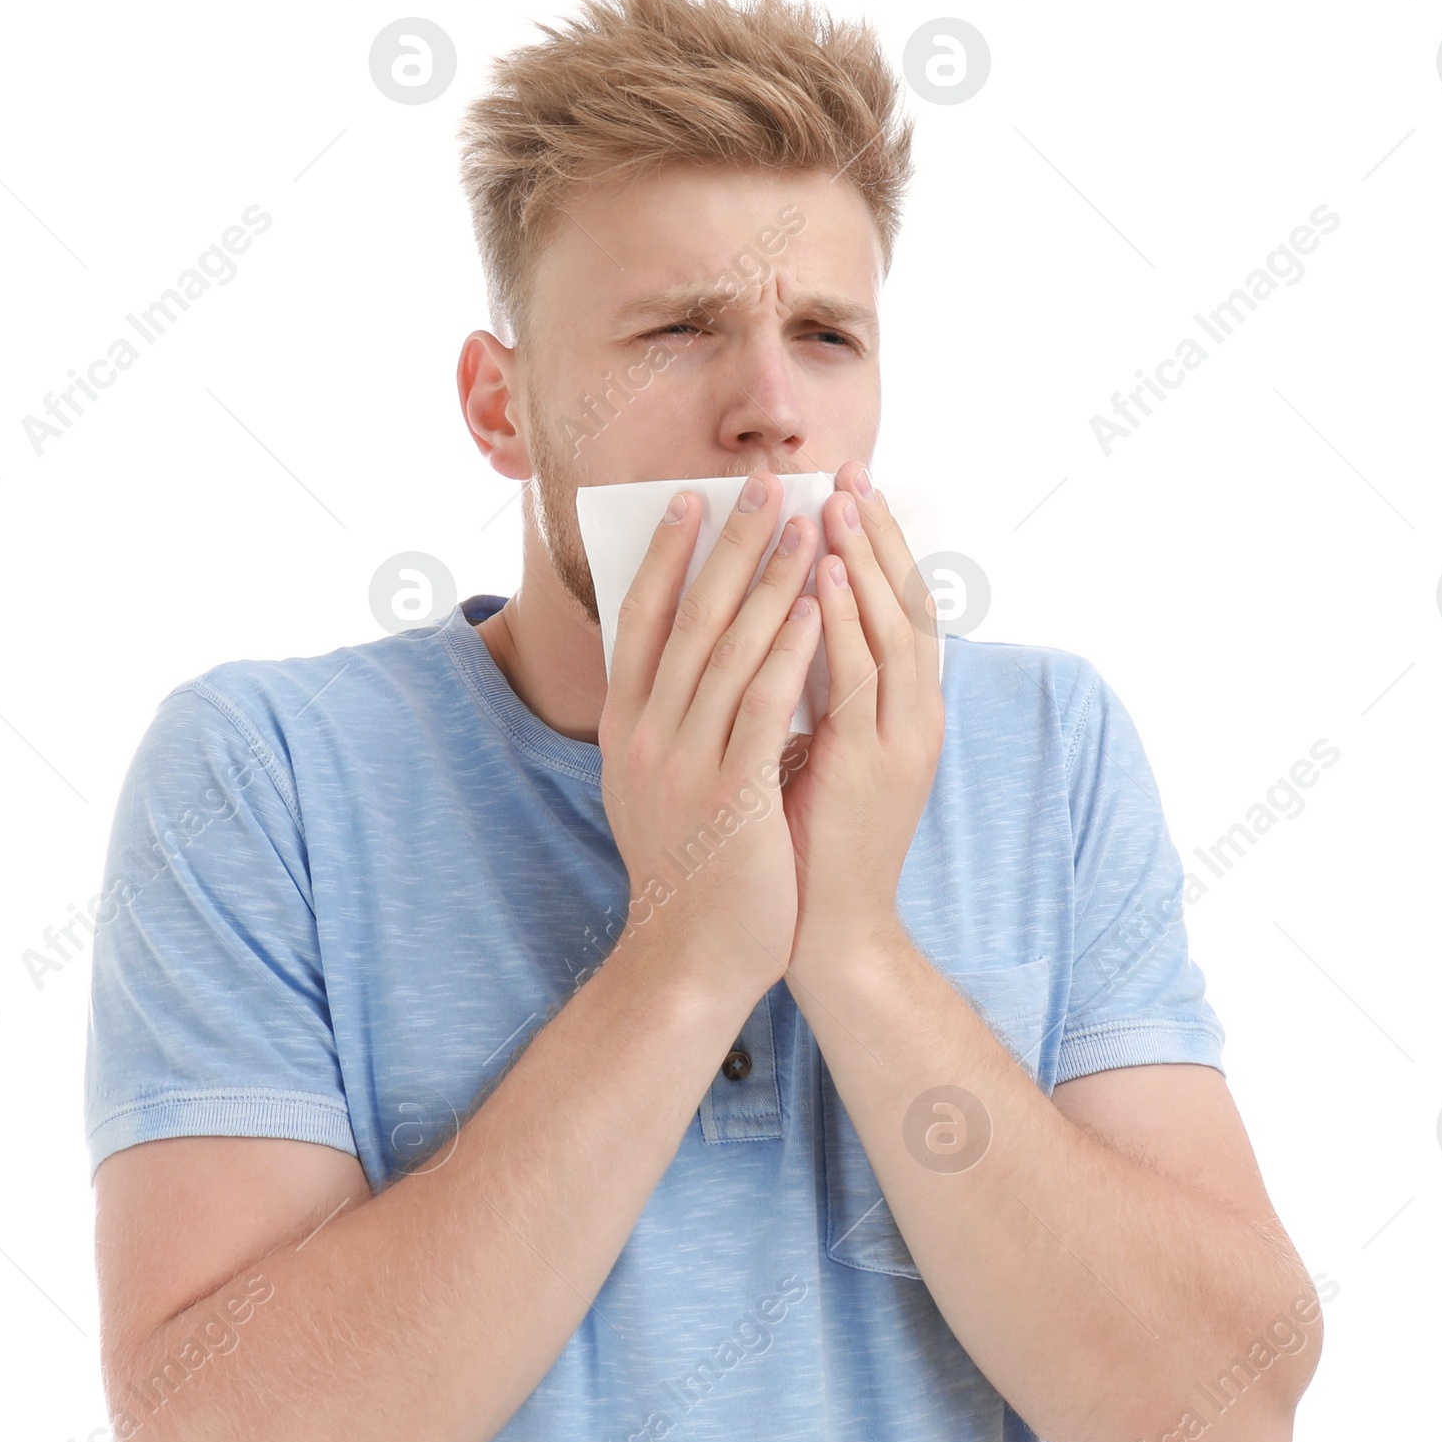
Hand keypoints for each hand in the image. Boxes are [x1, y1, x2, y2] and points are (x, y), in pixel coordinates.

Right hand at [598, 470, 823, 1001]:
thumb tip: (684, 659)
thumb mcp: (656, 784)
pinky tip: (815, 607)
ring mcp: (686, 764)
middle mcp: (647, 736)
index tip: (691, 499)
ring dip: (770, 580)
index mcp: (626, 729)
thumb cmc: (686, 869)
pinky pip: (763, 706)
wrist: (690, 958)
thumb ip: (666, 721)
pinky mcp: (732, 794)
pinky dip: (789, 651)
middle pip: (689, 618)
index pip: (642, 620)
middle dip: (729, 544)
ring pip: (730, 650)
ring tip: (805, 524)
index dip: (666, 554)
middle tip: (761, 483)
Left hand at [780, 462, 945, 974]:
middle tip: (852, 468)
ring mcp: (899, 743)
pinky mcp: (870, 769)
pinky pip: (857, 680)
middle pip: (905, 605)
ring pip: (890, 631)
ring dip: (863, 562)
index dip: (878, 548)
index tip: (851, 487)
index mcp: (901, 714)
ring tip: (838, 500)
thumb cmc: (812, 842)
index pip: (897, 610)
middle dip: (878, 536)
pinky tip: (819, 577)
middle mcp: (912, 719)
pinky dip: (842, 623)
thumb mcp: (818, 750)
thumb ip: (814, 692)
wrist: (829, 932)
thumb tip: (779, 628)